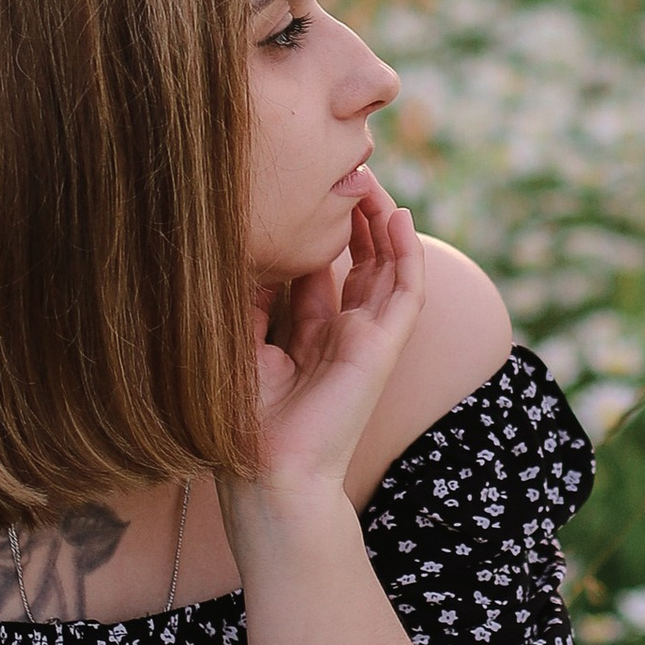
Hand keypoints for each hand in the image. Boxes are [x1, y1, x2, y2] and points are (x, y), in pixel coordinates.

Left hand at [248, 178, 426, 493]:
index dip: (315, 232)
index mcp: (307, 337)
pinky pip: (406, 290)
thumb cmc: (242, 422)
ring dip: (382, 221)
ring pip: (387, 267)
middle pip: (358, 261)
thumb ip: (249, 297)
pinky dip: (407, 252)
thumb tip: (248, 244)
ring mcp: (367, 339)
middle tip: (341, 169)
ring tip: (370, 177)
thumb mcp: (237, 343)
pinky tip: (399, 216)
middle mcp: (341, 334)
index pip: (318, 272)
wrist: (268, 475)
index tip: (300, 189)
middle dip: (353, 216)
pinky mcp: (382, 346)